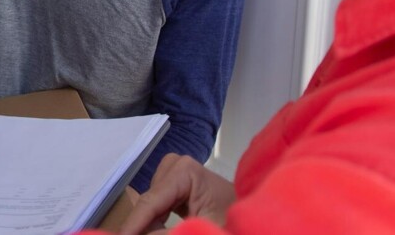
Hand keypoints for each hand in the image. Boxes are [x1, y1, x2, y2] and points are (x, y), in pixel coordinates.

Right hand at [119, 154, 235, 234]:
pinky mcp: (179, 186)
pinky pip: (158, 206)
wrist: (262, 216)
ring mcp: (178, 174)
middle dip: (141, 226)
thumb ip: (172, 234)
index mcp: (186, 171)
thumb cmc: (237, 220)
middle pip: (148, 202)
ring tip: (148, 233)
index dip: (132, 226)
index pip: (150, 202)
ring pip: (150, 205)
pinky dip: (156, 222)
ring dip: (149, 225)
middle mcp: (178, 166)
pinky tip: (157, 232)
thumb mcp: (205, 230)